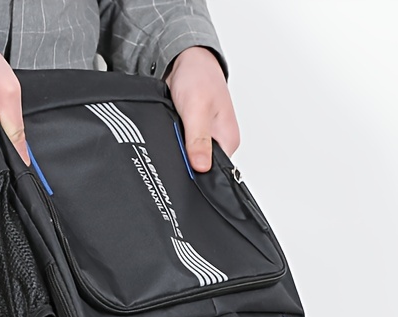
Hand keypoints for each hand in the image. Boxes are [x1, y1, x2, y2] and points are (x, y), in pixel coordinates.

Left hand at [166, 47, 239, 170]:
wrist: (184, 60)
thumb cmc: (198, 77)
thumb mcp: (197, 110)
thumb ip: (198, 140)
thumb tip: (201, 167)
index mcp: (228, 140)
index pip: (215, 172)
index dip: (197, 174)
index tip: (183, 168)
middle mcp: (218, 141)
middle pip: (200, 166)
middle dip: (185, 163)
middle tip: (174, 150)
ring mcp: (205, 138)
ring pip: (189, 157)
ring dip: (178, 152)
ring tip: (172, 139)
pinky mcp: (192, 134)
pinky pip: (181, 147)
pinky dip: (173, 144)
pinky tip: (169, 138)